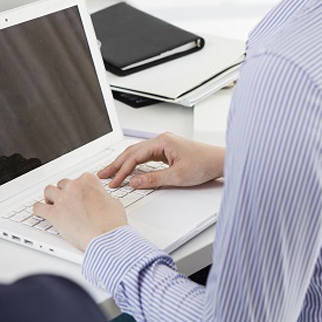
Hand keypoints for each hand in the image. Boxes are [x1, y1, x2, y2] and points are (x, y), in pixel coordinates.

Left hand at [33, 173, 127, 251]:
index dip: (81, 188)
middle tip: (68, 200)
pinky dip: (38, 210)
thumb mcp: (114, 203)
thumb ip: (103, 198)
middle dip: (65, 192)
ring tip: (52, 204)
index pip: (81, 178)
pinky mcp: (54, 214)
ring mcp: (62, 199)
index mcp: (89, 181)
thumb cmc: (112, 222)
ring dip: (50, 197)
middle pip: (63, 184)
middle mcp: (74, 187)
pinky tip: (40, 212)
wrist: (107, 236)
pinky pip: (38, 208)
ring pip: (48, 191)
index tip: (81, 194)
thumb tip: (102, 201)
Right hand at [98, 132, 224, 188]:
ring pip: (137, 154)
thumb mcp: (177, 177)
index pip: (134, 156)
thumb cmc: (204, 164)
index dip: (122, 170)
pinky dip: (135, 164)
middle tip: (102, 175)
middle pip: (132, 152)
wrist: (219, 161)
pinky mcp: (167, 151)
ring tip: (111, 173)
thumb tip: (134, 182)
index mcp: (162, 142)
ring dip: (124, 163)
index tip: (114, 182)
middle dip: (116, 164)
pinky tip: (128, 170)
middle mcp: (161, 140)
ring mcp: (164, 145)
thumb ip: (153, 179)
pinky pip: (145, 156)